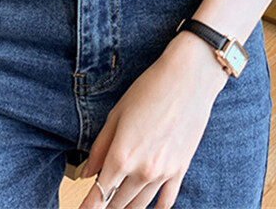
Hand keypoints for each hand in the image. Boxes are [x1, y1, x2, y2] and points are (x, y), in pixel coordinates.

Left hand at [77, 31, 228, 208]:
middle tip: (98, 204)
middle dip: (105, 206)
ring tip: (116, 207)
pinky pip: (166, 201)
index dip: (87, 207)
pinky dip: (155, 208)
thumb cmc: (149, 89)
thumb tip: (87, 173)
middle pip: (117, 203)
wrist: (188, 78)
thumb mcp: (116, 114)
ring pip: (140, 205)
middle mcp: (142, 170)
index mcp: (121, 155)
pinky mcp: (180, 169)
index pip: (99, 195)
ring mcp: (163, 173)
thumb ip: (99, 147)